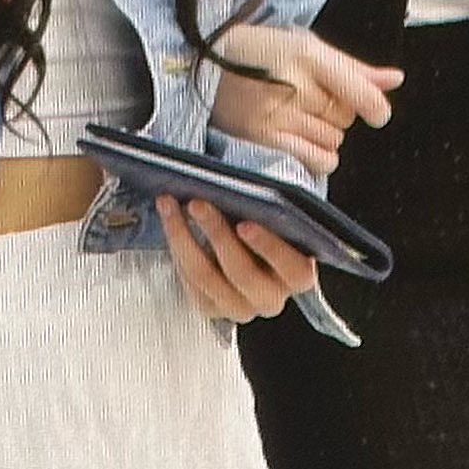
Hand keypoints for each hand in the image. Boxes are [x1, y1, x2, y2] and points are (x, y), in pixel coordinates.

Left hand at [156, 196, 319, 323]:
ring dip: (184, 238)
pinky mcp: (211, 307)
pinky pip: (189, 282)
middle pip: (242, 273)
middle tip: (198, 203)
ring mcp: (239, 306)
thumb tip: (291, 161)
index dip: (269, 247)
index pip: (293, 269)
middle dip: (217, 234)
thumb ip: (288, 191)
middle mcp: (271, 297)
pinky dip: (176, 250)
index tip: (245, 224)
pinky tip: (170, 223)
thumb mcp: (284, 205)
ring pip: (207, 277)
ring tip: (171, 205)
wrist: (244, 240)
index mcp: (298, 275)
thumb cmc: (267, 219)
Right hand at [209, 22, 402, 177]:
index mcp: (307, 55)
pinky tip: (304, 139)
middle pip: (345, 117)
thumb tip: (395, 80)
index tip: (378, 114)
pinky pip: (316, 159)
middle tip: (311, 99)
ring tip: (298, 115)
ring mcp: (276, 113)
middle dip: (337, 112)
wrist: (202, 63)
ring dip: (325, 133)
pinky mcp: (263, 137)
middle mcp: (293, 85)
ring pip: (333, 139)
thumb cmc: (260, 51)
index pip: (359, 91)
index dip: (375, 107)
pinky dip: (319, 154)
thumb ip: (353, 68)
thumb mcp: (306, 46)